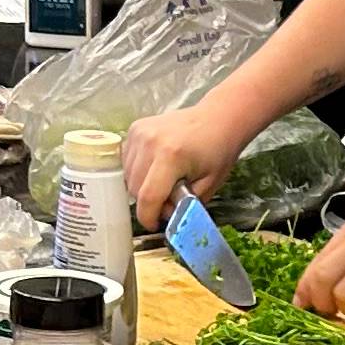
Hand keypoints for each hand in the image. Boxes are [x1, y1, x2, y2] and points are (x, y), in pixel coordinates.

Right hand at [125, 104, 234, 228]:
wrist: (218, 119)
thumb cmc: (218, 151)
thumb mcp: (208, 186)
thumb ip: (185, 206)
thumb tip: (165, 218)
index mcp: (171, 156)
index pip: (148, 197)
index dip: (149, 217)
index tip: (155, 225)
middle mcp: (150, 142)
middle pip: (135, 189)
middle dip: (149, 203)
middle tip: (169, 201)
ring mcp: (139, 133)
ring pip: (127, 176)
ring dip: (142, 187)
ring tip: (164, 182)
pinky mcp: (135, 129)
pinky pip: (126, 161)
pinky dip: (137, 171)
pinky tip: (155, 169)